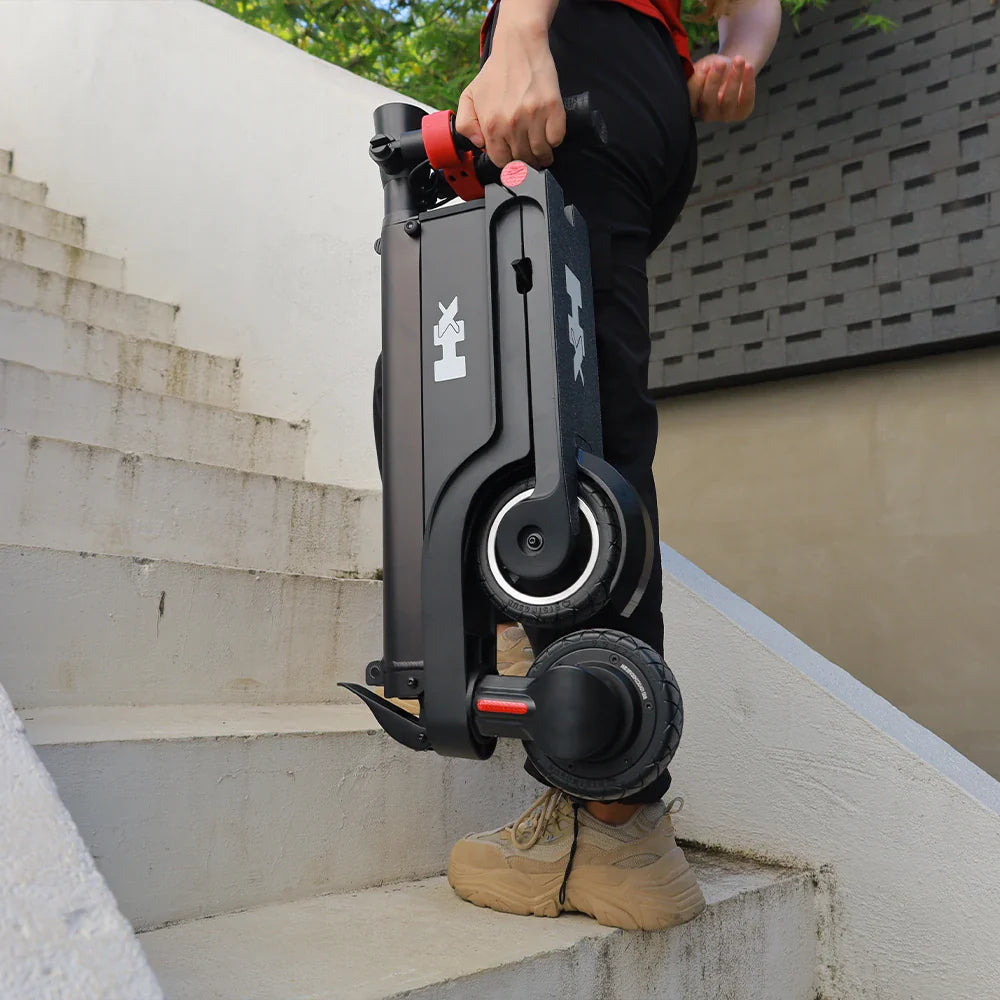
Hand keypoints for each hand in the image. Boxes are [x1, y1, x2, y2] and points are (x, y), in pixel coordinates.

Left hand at [455, 12, 564, 167]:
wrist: (518, 47)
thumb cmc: (496, 72)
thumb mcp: (469, 96)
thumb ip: (465, 125)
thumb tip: (479, 145)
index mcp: (491, 125)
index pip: (501, 161)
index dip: (507, 162)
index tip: (513, 159)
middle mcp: (512, 124)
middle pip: (522, 160)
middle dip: (525, 162)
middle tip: (529, 157)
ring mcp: (534, 117)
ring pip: (541, 153)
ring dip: (542, 156)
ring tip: (541, 152)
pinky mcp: (553, 108)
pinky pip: (557, 138)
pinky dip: (554, 140)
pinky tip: (549, 134)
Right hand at [688, 54, 755, 122]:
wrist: (732, 72)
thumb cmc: (714, 70)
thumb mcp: (704, 66)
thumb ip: (701, 69)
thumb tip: (705, 69)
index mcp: (693, 105)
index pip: (690, 98)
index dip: (697, 83)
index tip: (705, 66)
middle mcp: (706, 114)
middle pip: (708, 101)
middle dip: (714, 80)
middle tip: (720, 62)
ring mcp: (724, 116)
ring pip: (728, 100)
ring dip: (734, 78)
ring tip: (738, 59)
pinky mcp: (741, 113)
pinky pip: (746, 99)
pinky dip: (748, 82)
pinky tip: (748, 66)